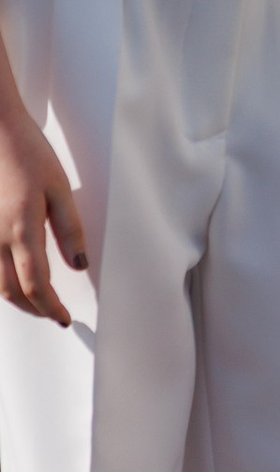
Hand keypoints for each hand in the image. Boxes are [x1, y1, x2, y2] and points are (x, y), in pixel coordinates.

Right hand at [0, 96, 83, 325]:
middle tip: (53, 314)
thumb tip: (80, 265)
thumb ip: (70, 229)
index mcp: (22, 230)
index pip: (36, 285)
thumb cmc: (28, 153)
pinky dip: (0, 281)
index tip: (64, 318)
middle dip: (34, 309)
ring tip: (37, 302)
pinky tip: (12, 278)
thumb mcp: (60, 187)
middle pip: (11, 292)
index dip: (51, 307)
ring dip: (16, 298)